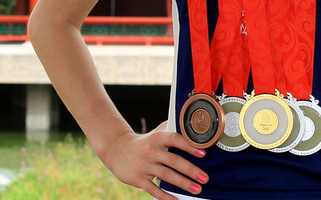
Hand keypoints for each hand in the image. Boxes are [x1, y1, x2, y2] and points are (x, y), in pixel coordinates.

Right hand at [94, 121, 208, 199]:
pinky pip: (153, 189)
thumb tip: (190, 127)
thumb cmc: (142, 142)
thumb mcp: (154, 133)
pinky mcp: (137, 179)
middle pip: (174, 161)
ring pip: (166, 176)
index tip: (203, 153)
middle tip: (205, 178)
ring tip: (197, 189)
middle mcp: (151, 151)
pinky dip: (165, 196)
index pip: (175, 139)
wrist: (115, 149)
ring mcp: (144, 166)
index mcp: (157, 138)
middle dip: (191, 170)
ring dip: (183, 183)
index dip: (189, 146)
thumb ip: (171, 129)